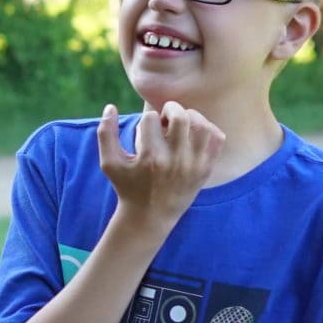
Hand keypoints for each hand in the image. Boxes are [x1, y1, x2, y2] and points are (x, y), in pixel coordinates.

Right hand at [96, 100, 222, 228]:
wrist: (150, 215)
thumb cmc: (127, 186)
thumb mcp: (109, 163)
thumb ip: (105, 134)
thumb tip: (110, 106)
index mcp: (149, 157)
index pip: (150, 119)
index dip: (146, 120)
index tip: (145, 132)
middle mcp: (174, 160)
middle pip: (180, 116)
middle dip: (170, 110)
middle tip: (165, 118)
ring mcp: (193, 164)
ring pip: (201, 124)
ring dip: (190, 117)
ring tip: (181, 124)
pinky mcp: (206, 167)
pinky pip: (217, 137)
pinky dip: (208, 129)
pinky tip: (194, 134)